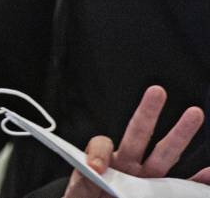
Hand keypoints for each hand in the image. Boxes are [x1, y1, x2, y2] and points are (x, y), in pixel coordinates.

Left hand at [62, 85, 206, 197]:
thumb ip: (86, 181)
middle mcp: (127, 166)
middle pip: (137, 134)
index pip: (102, 146)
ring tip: (194, 113)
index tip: (96, 169)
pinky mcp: (161, 192)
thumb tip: (95, 170)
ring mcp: (146, 178)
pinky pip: (183, 186)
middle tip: (156, 91)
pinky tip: (209, 173)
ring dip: (180, 134)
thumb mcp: (81, 191)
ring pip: (164, 153)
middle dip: (147, 112)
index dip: (99, 153)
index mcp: (105, 163)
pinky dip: (198, 180)